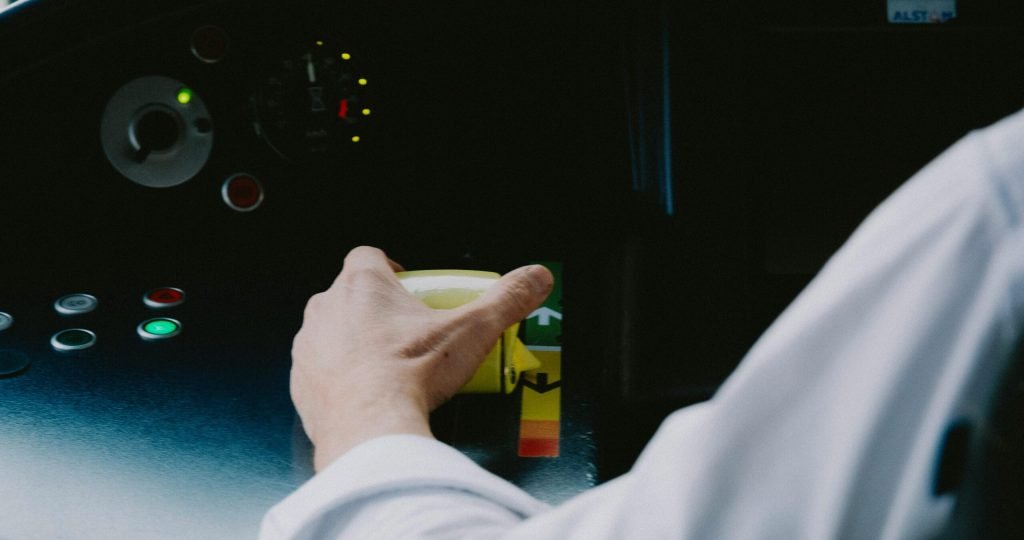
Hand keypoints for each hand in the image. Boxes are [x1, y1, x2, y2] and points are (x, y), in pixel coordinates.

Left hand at [291, 246, 553, 470]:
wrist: (369, 429)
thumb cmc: (412, 373)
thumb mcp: (472, 331)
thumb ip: (507, 299)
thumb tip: (537, 278)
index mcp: (362, 284)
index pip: (369, 257)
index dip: (390, 269)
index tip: (410, 288)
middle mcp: (327, 307)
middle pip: (351, 294)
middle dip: (377, 309)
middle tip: (409, 334)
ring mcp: (308, 346)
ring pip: (332, 331)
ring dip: (355, 341)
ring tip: (389, 366)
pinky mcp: (299, 382)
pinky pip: (320, 370)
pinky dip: (340, 377)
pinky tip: (367, 394)